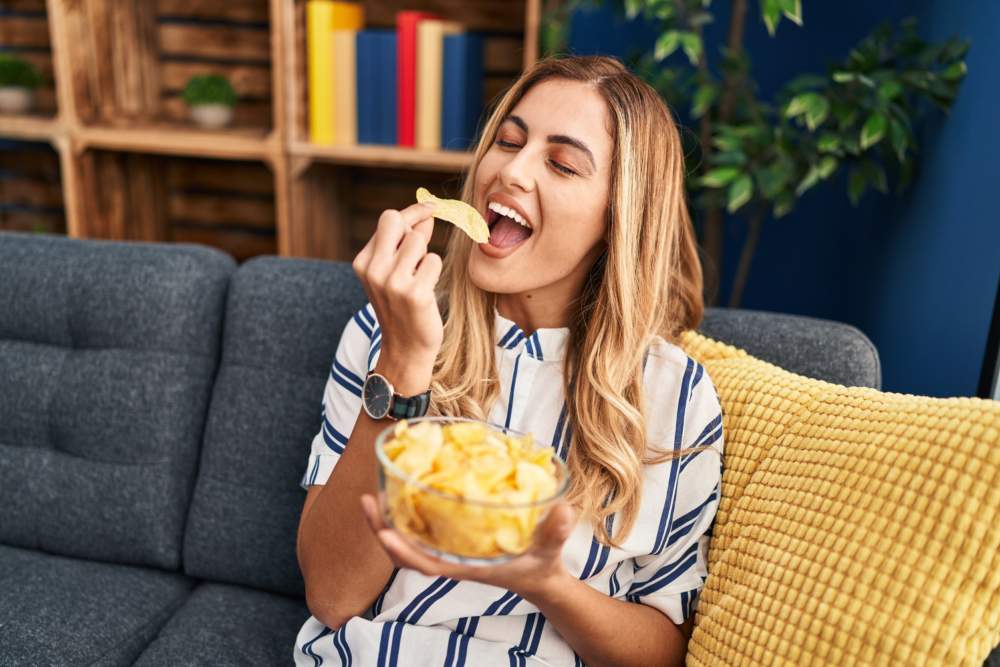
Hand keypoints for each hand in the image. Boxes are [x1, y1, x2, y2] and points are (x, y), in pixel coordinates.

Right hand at [352, 202, 443, 369]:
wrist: (406, 349)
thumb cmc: (404, 307)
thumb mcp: (396, 273)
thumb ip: (408, 242)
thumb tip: (427, 215)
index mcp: (363, 262)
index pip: (388, 220)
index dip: (413, 211)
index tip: (431, 207)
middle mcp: (373, 270)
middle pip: (396, 221)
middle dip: (415, 225)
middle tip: (427, 235)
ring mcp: (392, 282)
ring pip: (417, 241)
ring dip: (425, 256)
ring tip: (421, 277)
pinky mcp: (414, 293)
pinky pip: (434, 261)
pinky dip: (434, 272)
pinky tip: (427, 289)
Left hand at [360, 494, 576, 600]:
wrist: (539, 576)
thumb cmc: (540, 564)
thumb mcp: (550, 549)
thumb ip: (556, 531)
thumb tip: (562, 510)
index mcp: (467, 565)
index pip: (427, 563)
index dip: (404, 550)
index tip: (384, 532)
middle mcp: (451, 558)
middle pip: (406, 551)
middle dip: (382, 529)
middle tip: (367, 499)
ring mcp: (448, 550)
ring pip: (407, 540)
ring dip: (387, 520)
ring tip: (373, 493)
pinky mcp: (450, 539)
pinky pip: (419, 529)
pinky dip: (404, 514)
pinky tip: (398, 491)